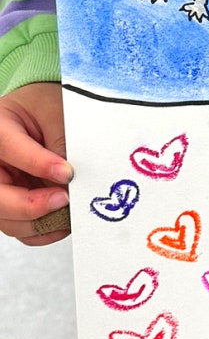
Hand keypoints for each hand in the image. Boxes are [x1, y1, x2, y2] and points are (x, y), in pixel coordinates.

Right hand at [0, 82, 72, 245]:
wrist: (43, 111)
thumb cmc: (47, 107)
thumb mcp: (57, 114)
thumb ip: (61, 143)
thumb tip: (72, 180)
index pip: (9, 148)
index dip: (38, 164)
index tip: (67, 172)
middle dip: (30, 204)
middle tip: (63, 199)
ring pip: (6, 218)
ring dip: (38, 222)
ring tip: (67, 211)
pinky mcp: (10, 202)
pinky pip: (18, 227)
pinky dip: (41, 231)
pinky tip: (62, 222)